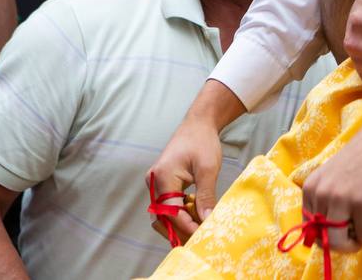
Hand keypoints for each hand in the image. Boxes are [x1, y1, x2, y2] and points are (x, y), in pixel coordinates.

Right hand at [147, 117, 222, 239]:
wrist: (198, 124)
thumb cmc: (202, 142)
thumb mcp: (208, 168)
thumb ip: (206, 195)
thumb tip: (206, 220)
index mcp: (162, 177)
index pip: (171, 212)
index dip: (186, 226)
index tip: (203, 234)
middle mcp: (154, 181)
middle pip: (163, 216)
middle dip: (181, 228)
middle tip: (200, 237)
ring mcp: (156, 182)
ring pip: (164, 213)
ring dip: (180, 222)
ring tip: (199, 229)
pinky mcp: (162, 183)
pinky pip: (168, 205)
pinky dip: (180, 213)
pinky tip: (196, 216)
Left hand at [302, 107, 361, 252]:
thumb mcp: (333, 176)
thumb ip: (326, 197)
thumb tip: (324, 232)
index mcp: (311, 188)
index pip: (310, 229)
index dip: (327, 237)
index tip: (344, 233)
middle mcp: (321, 194)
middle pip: (324, 240)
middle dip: (342, 245)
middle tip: (359, 237)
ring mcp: (341, 198)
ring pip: (340, 243)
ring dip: (356, 246)